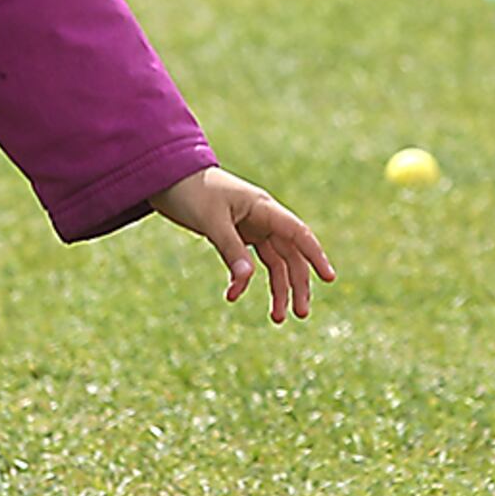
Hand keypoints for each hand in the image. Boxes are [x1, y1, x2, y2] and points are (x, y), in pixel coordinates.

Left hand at [153, 169, 332, 321]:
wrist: (165, 177)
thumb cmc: (191, 191)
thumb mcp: (211, 221)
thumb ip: (230, 250)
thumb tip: (246, 280)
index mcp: (263, 207)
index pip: (298, 233)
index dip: (316, 255)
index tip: (329, 278)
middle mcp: (262, 218)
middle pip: (290, 255)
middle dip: (297, 285)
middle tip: (301, 314)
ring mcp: (250, 228)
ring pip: (273, 263)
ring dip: (276, 290)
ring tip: (277, 318)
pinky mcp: (235, 236)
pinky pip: (247, 263)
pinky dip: (242, 280)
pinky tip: (231, 295)